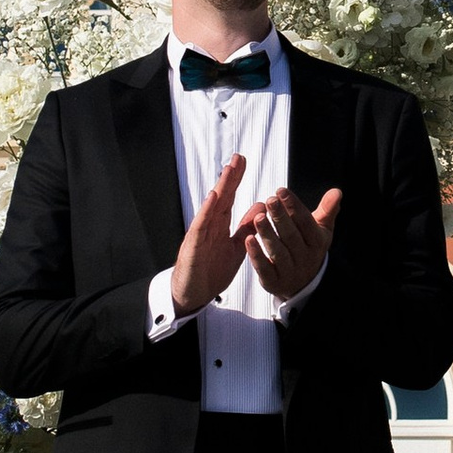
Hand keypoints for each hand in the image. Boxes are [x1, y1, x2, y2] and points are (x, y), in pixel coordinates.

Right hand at [169, 158, 258, 317]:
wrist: (193, 295)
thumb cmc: (211, 271)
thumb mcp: (236, 248)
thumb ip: (246, 228)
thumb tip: (259, 208)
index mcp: (219, 226)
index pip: (229, 198)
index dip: (236, 180)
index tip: (243, 162)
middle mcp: (209, 226)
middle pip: (221, 197)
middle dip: (229, 177)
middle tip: (238, 157)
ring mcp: (200, 234)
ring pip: (211, 207)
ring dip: (220, 188)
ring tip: (228, 170)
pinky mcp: (193, 246)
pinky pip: (200, 226)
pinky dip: (206, 211)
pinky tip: (213, 197)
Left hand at [239, 185, 340, 309]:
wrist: (303, 284)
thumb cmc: (308, 248)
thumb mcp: (321, 230)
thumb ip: (327, 210)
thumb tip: (337, 192)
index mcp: (317, 243)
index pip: (306, 222)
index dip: (294, 206)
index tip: (281, 190)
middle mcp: (305, 259)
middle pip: (291, 236)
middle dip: (280, 217)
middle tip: (270, 200)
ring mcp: (289, 272)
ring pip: (278, 252)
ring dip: (267, 234)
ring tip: (258, 218)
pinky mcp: (273, 282)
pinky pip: (264, 268)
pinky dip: (256, 254)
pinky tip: (248, 239)